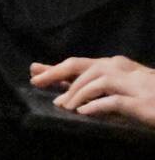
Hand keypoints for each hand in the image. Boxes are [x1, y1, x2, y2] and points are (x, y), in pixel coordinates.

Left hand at [33, 56, 154, 127]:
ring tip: (64, 106)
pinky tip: (84, 113)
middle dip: (57, 75)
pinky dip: (97, 106)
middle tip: (39, 85)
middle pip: (83, 67)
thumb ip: (92, 85)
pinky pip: (115, 101)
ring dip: (76, 94)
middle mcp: (124, 71)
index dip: (55, 68)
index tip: (34, 74)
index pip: (80, 64)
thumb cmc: (150, 98)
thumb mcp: (120, 88)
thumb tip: (58, 86)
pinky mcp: (143, 103)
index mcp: (117, 66)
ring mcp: (135, 85)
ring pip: (97, 82)